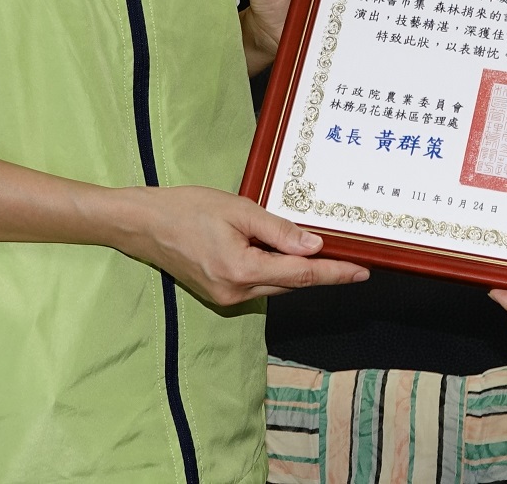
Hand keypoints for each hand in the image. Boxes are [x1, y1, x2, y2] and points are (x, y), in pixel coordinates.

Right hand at [116, 184, 367, 306]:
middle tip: (352, 256)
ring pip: (276, 284)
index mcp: (242, 270)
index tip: (363, 272)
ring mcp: (225, 298)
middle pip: (291, 283)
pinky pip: (259, 283)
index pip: (301, 275)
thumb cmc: (186, 209)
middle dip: (320, 271)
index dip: (335, 273)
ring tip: (320, 249)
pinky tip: (283, 252)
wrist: (142, 224)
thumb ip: (278, 230)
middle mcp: (235, 292)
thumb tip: (315, 246)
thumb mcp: (237, 210)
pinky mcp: (219, 295)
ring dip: (296, 269)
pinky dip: (275, 270)